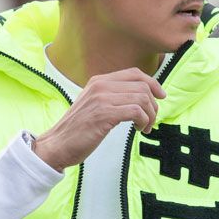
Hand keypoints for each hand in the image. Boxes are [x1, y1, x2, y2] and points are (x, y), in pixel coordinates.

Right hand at [32, 67, 166, 171]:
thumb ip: (111, 98)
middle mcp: (100, 85)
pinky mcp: (104, 114)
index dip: (153, 84)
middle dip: (153, 104)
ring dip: (150, 115)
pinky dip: (144, 121)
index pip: (134, 73)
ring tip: (145, 128)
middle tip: (151, 121)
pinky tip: (140, 130)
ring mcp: (101, 99)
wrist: (57, 145)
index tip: (161, 97)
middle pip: (142, 85)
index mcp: (98, 81)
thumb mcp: (94, 106)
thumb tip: (138, 99)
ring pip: (142, 98)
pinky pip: (136, 111)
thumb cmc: (77, 131)